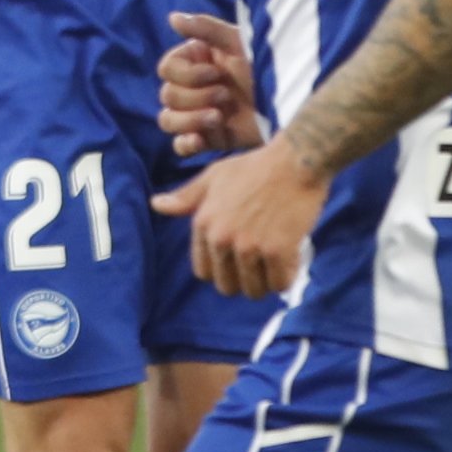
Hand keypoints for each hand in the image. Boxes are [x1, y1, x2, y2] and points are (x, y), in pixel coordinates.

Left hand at [154, 140, 331, 299]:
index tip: (238, 257)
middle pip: (227, 286)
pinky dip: (286, 276)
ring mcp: (250, 246)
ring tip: (275, 259)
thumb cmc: (254, 167)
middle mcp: (222, 238)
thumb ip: (186, 197)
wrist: (295, 161)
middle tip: (260, 261)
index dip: (222, 269)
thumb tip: (156, 204)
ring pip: (254, 290)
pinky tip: (291, 258)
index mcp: (204, 223)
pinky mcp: (278, 251)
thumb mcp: (214, 176)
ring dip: (266, 280)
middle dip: (244, 279)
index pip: (204, 272)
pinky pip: (280, 284)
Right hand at [158, 10, 263, 157]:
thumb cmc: (270, 66)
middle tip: (226, 96)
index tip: (215, 73)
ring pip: (167, 120)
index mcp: (197, 62)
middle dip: (195, 97)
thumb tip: (173, 17)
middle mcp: (194, 87)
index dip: (186, 74)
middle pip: (167, 96)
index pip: (166, 69)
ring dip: (189, 120)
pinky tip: (200, 139)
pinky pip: (180, 146)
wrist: (295, 101)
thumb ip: (205, 28)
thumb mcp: (239, 42)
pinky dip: (185, 143)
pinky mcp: (210, 138)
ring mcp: (200, 114)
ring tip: (218, 119)